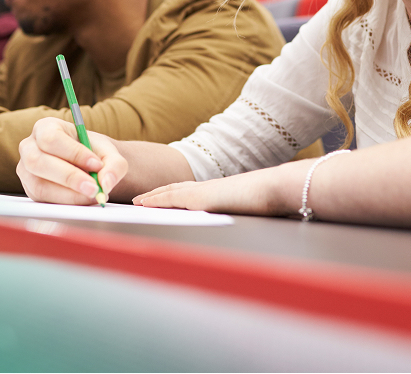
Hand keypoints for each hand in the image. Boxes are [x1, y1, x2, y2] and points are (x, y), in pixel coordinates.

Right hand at [17, 117, 127, 203]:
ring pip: (39, 186)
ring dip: (69, 195)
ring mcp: (26, 171)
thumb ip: (114, 165)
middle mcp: (29, 147)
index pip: (51, 138)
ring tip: (93, 195)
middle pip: (37, 162)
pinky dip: (67, 203)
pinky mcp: (31, 191)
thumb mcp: (109, 153)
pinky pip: (44, 201)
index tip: (96, 164)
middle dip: (68, 177)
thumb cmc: (94, 153)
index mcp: (45, 127)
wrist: (89, 166)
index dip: (73, 152)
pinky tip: (84, 200)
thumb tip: (106, 183)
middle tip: (94, 188)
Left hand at [133, 162, 306, 215]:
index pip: (187, 193)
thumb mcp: (247, 209)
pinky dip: (155, 200)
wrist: (274, 188)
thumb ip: (236, 213)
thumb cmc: (268, 201)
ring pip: (169, 193)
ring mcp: (202, 192)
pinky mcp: (200, 197)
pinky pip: (171, 198)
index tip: (158, 199)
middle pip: (174, 190)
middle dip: (156, 195)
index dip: (170, 195)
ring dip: (151, 197)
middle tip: (139, 200)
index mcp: (217, 193)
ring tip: (136, 202)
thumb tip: (237, 220)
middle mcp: (206, 189)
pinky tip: (143, 203)